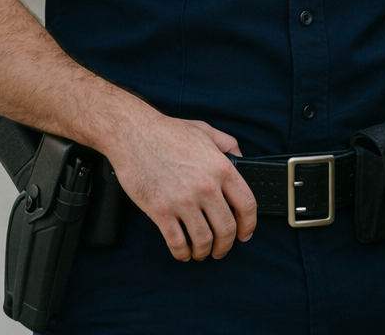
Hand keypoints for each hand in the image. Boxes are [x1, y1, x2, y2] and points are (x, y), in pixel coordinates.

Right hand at [103, 111, 256, 261]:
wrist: (134, 134)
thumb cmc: (169, 132)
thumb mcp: (207, 131)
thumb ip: (229, 146)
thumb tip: (241, 162)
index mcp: (221, 168)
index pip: (247, 204)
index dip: (249, 224)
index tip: (246, 233)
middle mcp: (206, 187)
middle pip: (226, 228)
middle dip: (226, 245)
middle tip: (222, 249)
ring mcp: (183, 200)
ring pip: (203, 239)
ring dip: (204, 252)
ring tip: (202, 253)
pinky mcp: (160, 211)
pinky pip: (176, 242)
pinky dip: (182, 253)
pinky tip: (183, 252)